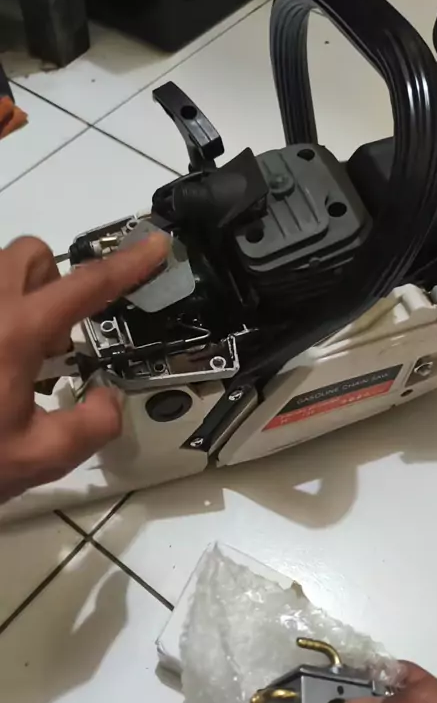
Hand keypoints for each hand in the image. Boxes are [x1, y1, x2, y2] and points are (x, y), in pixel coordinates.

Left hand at [0, 232, 168, 502]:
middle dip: (56, 281)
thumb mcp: (40, 457)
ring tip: (18, 358)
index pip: (85, 285)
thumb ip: (93, 424)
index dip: (128, 264)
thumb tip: (106, 398)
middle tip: (56, 339)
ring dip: (21, 297)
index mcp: (14, 332)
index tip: (155, 245)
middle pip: (31, 254)